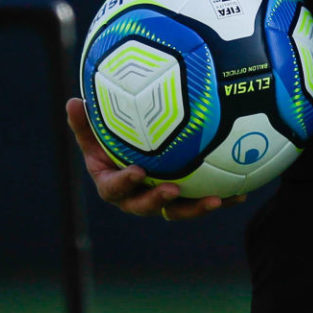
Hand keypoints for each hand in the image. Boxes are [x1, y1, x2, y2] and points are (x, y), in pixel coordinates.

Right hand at [64, 98, 244, 222]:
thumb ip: (85, 122)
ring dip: (195, 208)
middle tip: (173, 190)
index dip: (123, 184)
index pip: (113, 188)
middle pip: (144, 206)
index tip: (136, 171)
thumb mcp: (97, 130)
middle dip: (158, 202)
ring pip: (177, 210)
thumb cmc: (112, 139)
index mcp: (112, 182)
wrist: (137, 150)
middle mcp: (136, 196)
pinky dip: (221, 199)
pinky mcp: (184, 199)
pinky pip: (200, 200)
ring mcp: (161, 199)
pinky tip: (241, 193)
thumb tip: (72, 101)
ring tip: (215, 200)